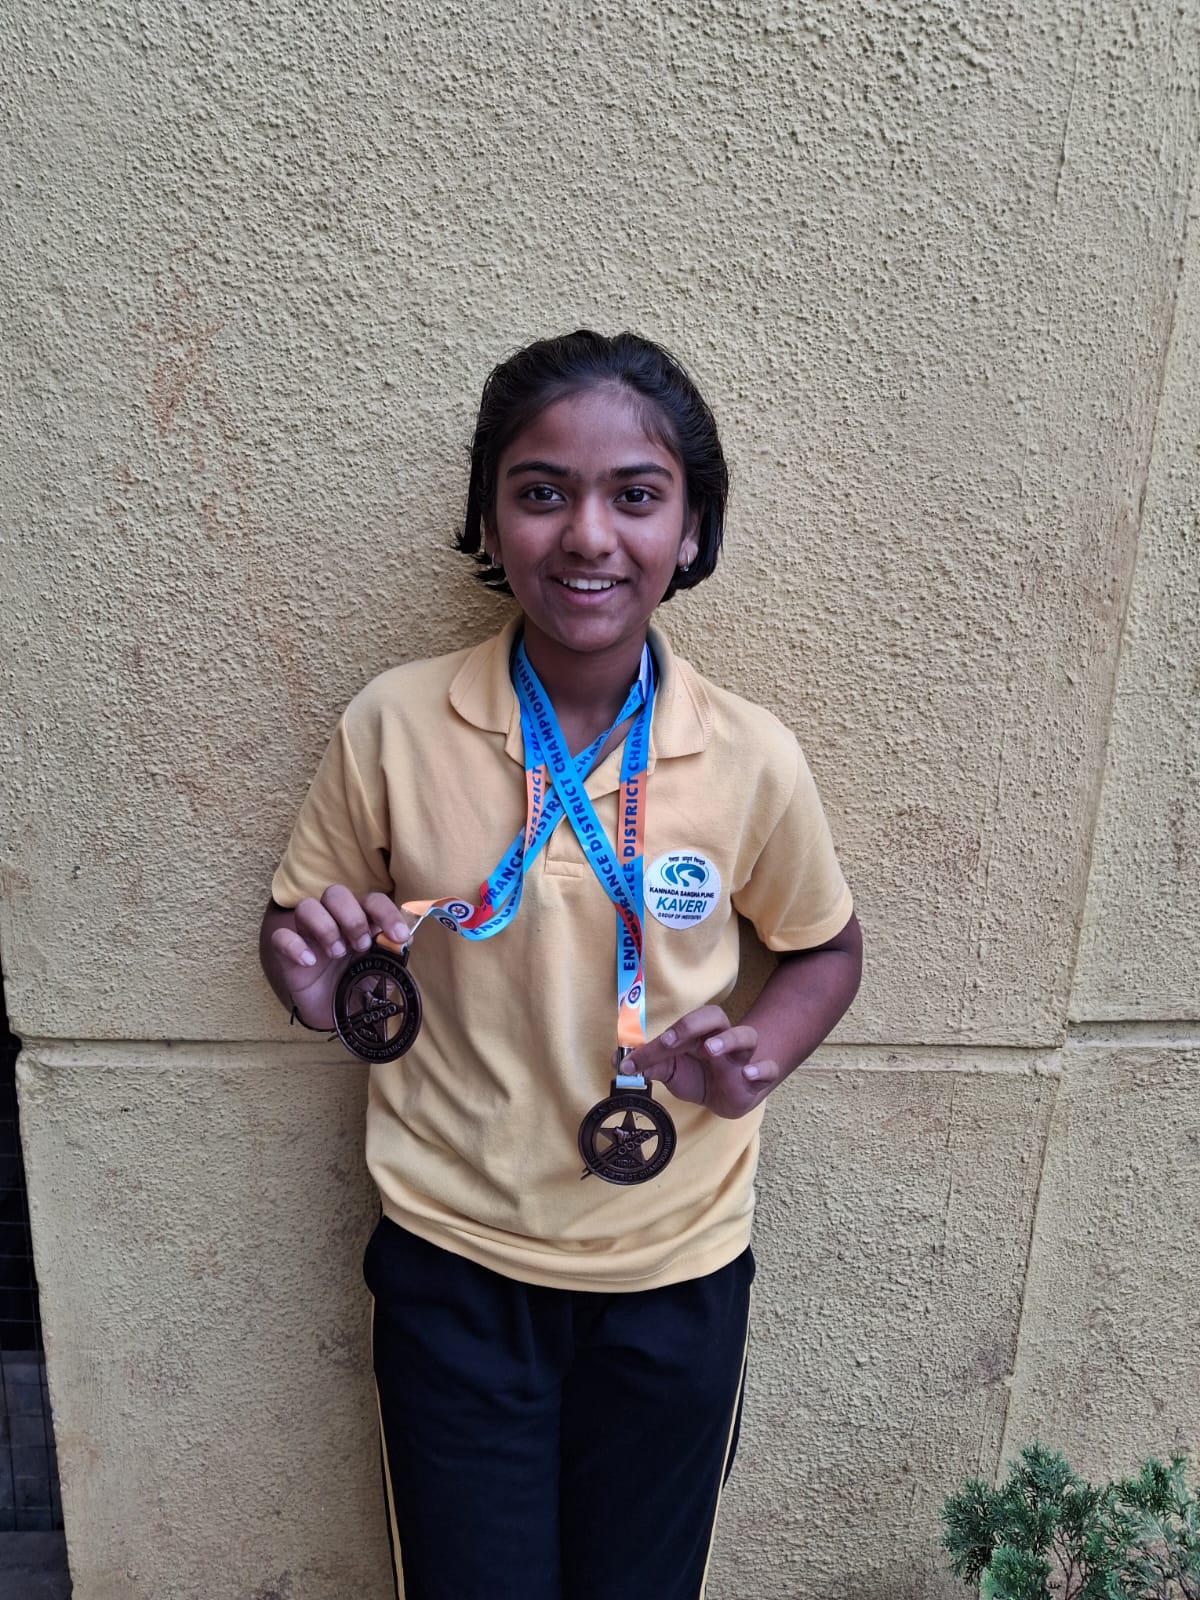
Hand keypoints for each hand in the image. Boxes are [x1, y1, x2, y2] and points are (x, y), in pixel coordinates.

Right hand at [264, 886, 410, 1028]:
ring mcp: (308, 935)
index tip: (399, 936)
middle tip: (360, 946)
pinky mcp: (287, 953)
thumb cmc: (360, 988)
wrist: (337, 1018)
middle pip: (336, 893)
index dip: (386, 912)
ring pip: (307, 906)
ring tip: (336, 954)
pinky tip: (309, 963)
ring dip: (325, 927)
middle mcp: (334, 921)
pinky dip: (294, 946)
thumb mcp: (383, 974)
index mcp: (361, 921)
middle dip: (351, 917)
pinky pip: (280, 936)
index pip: (372, 900)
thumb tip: (403, 941)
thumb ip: (393, 957)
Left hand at [622, 1006, 780, 1119]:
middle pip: (715, 1017)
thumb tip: (619, 1063)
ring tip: (712, 1050)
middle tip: (672, 1041)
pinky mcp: (755, 1079)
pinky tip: (748, 1075)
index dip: (663, 1036)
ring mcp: (741, 1057)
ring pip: (746, 1036)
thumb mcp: (671, 1072)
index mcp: (697, 1034)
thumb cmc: (697, 1076)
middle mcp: (720, 1038)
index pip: (682, 1026)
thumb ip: (650, 1066)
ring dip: (729, 1040)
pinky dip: (761, 1070)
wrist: (725, 1098)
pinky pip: (767, 1069)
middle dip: (694, 1024)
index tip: (641, 1054)